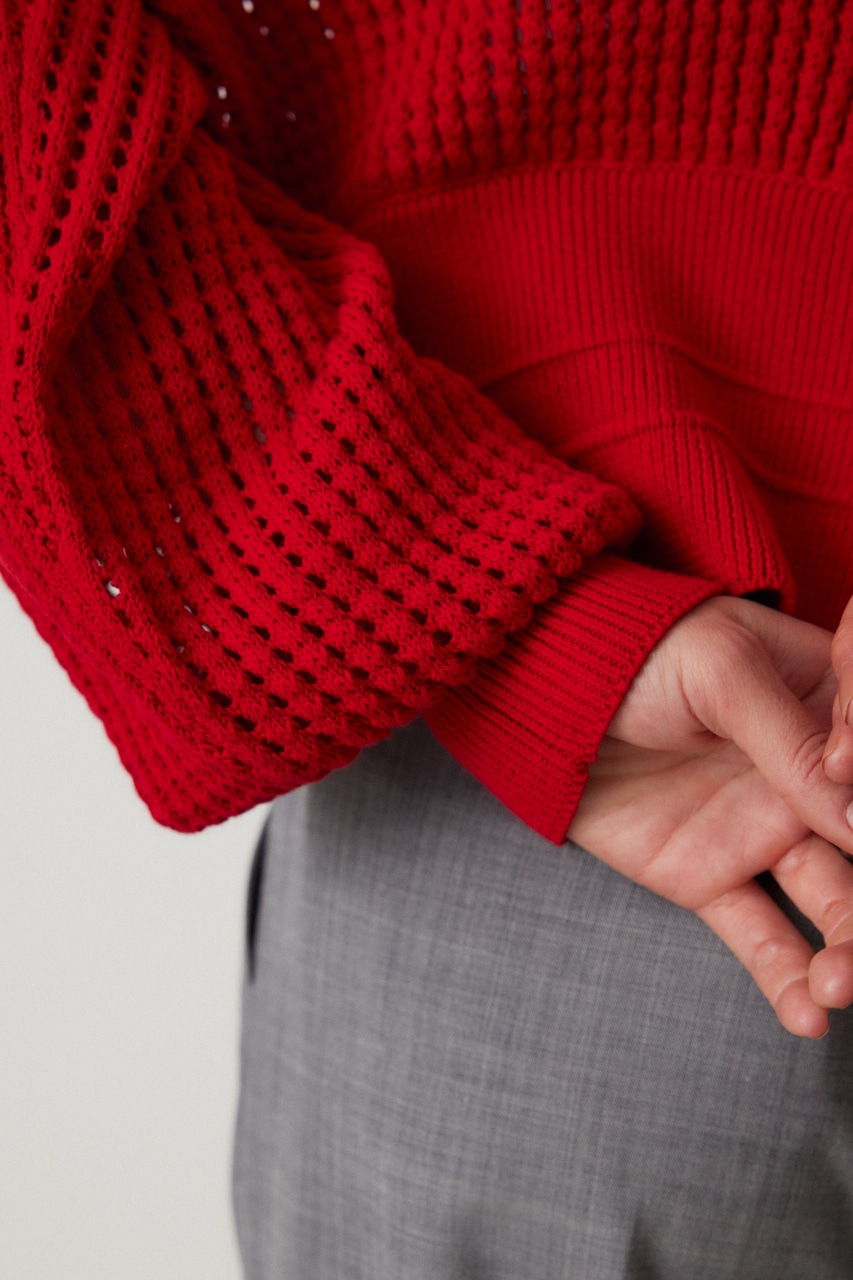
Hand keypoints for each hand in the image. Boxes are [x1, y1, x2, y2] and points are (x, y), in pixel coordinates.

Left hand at [568, 596, 852, 1038]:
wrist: (550, 690)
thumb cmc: (640, 652)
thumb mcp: (721, 671)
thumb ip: (790, 739)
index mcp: (826, 714)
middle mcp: (807, 783)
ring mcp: (761, 832)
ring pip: (829, 903)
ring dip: (845, 950)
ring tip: (836, 985)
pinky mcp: (710, 876)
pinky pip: (758, 932)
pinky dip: (781, 974)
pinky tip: (804, 1013)